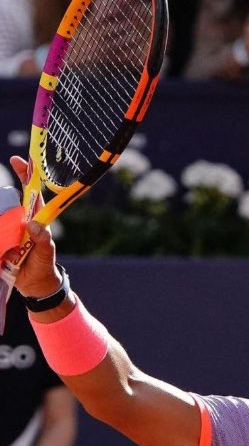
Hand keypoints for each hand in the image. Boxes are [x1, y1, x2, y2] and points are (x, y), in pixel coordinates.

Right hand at [8, 156, 60, 298]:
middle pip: (9, 201)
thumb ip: (43, 241)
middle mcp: (21, 220)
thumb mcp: (46, 254)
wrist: (34, 286)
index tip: (17, 160)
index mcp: (35, 219)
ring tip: (13, 242)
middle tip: (10, 207)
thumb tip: (35, 225)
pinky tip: (2, 242)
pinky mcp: (0, 239)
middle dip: (2, 196)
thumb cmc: (44, 266)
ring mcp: (8, 229)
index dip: (26, 175)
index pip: (31, 192)